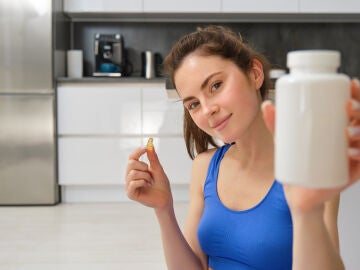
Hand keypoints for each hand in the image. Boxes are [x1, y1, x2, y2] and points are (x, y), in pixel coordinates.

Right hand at [125, 145, 172, 209]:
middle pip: (130, 164)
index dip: (138, 151)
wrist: (165, 198)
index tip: (146, 147)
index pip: (132, 157)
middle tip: (150, 172)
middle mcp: (130, 176)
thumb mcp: (158, 169)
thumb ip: (153, 158)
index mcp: (136, 169)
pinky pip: (132, 183)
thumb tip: (150, 145)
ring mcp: (129, 185)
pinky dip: (142, 182)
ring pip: (132, 173)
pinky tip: (147, 185)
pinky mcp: (130, 193)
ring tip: (151, 181)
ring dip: (145, 176)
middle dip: (143, 166)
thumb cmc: (161, 184)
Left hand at [262, 79, 359, 213]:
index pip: (355, 105)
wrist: (299, 192)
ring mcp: (353, 155)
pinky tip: (350, 153)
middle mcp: (351, 138)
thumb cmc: (296, 161)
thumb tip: (267, 105)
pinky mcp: (351, 173)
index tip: (351, 84)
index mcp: (340, 125)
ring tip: (347, 133)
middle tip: (347, 107)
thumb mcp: (286, 140)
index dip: (358, 93)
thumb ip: (277, 124)